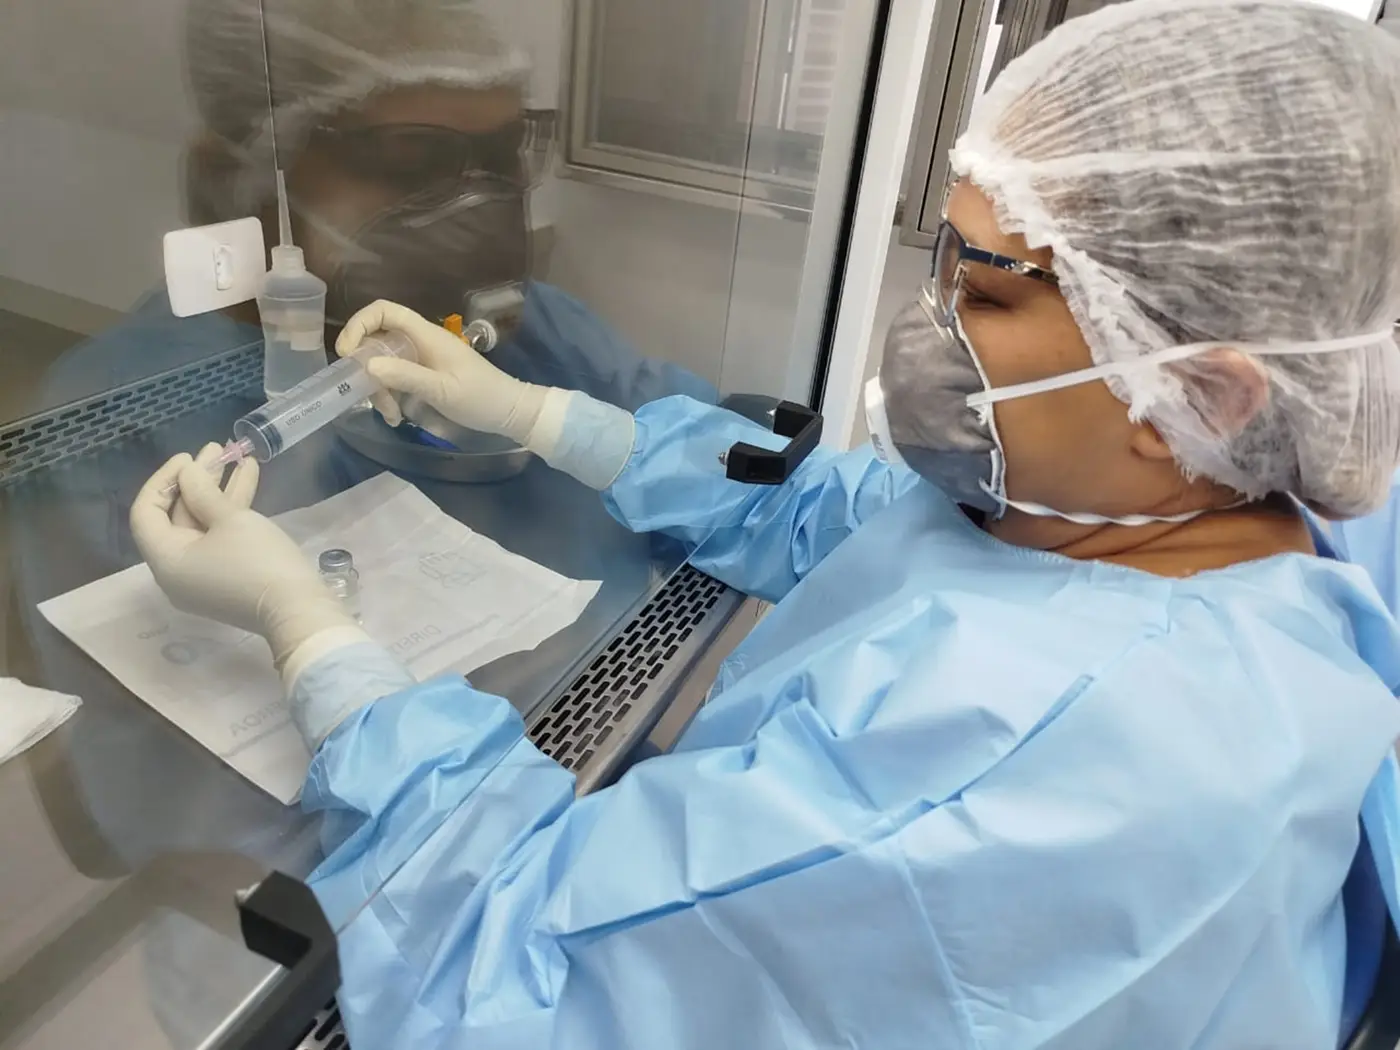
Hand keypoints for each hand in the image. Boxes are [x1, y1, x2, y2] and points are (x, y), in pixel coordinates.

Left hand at [130, 444, 358, 668]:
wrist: (298, 610)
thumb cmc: (259, 563)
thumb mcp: (231, 520)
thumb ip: (203, 493)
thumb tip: (188, 474)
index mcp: (166, 560)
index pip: (146, 513)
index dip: (163, 480)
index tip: (189, 459)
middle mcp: (176, 571)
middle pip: (176, 517)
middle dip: (198, 481)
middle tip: (217, 450)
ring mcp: (201, 577)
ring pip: (202, 526)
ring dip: (218, 492)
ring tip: (238, 456)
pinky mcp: (225, 578)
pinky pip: (218, 540)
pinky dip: (230, 514)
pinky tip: (249, 479)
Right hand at [336, 299, 546, 442]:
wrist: (510, 412)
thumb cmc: (481, 398)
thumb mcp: (442, 391)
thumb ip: (407, 377)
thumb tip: (368, 365)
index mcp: (426, 335)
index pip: (384, 311)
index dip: (359, 324)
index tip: (347, 353)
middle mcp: (420, 341)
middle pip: (378, 340)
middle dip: (367, 368)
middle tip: (368, 395)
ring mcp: (422, 358)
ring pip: (384, 363)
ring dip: (379, 388)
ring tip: (390, 415)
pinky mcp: (424, 375)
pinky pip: (396, 378)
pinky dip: (390, 395)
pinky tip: (396, 417)